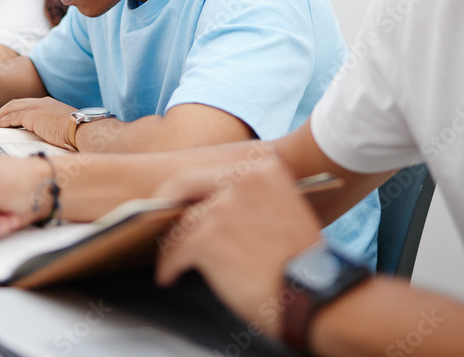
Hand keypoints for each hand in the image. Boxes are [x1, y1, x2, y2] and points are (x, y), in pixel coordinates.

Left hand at [0, 97, 76, 149]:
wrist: (82, 129)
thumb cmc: (77, 133)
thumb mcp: (62, 128)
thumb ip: (50, 129)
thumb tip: (45, 138)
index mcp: (48, 104)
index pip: (24, 105)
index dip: (12, 111)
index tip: (4, 119)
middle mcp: (40, 102)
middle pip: (13, 104)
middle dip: (0, 113)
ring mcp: (35, 107)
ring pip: (8, 110)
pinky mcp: (31, 115)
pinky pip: (9, 119)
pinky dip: (0, 123)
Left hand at [154, 157, 321, 336]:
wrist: (315, 294)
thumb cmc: (300, 262)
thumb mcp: (281, 210)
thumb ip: (246, 199)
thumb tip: (203, 206)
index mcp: (264, 168)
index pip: (209, 170)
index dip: (184, 188)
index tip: (170, 200)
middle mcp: (243, 179)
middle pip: (183, 183)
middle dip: (161, 203)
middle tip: (148, 219)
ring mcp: (224, 206)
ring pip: (180, 223)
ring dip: (171, 246)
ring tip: (169, 263)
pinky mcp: (210, 236)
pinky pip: (177, 250)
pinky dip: (169, 266)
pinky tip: (169, 277)